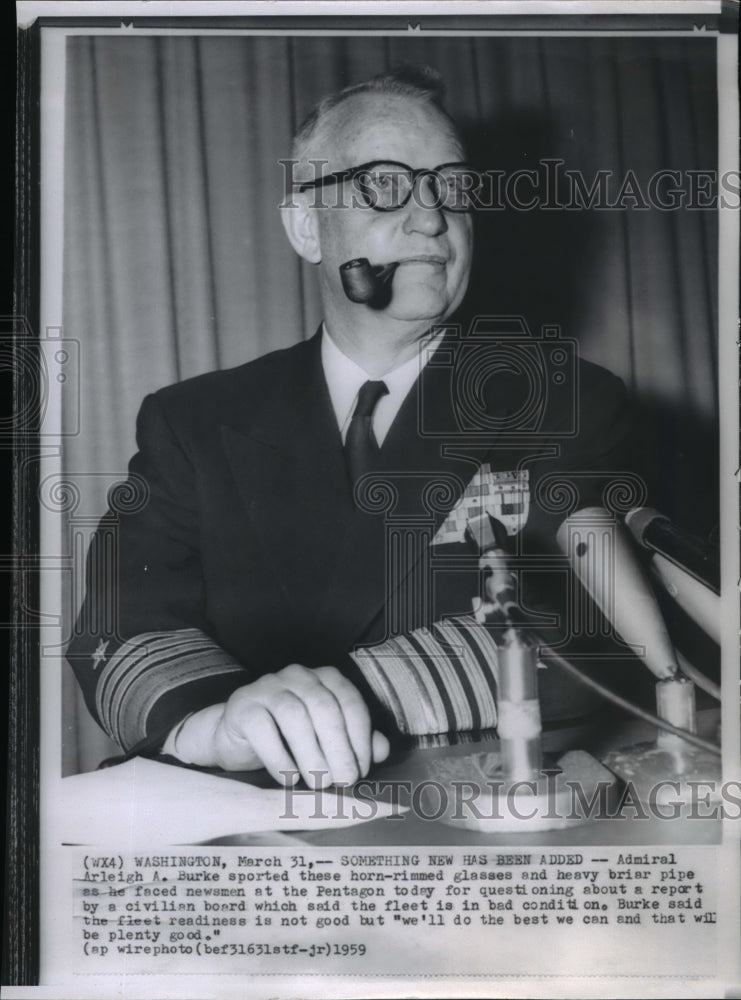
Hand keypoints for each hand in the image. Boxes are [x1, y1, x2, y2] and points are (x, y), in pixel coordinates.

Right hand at [167, 664, 389, 787]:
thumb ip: (355, 741)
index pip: (350, 702)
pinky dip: (279, 758)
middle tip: (344, 781)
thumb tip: (382, 750)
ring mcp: (268, 686)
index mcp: (325, 678)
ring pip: (295, 716)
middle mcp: (298, 676)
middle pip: (324, 707)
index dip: (360, 737)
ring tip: (320, 783)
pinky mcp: (243, 705)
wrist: (236, 735)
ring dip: (311, 754)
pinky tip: (289, 780)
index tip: (362, 770)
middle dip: (338, 747)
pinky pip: (263, 729)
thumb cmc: (288, 737)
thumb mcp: (325, 739)